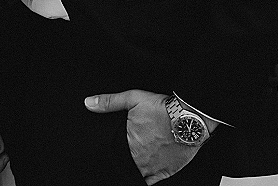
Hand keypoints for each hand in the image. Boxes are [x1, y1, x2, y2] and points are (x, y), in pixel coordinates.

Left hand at [85, 89, 199, 184]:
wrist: (189, 118)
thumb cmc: (162, 108)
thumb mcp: (132, 99)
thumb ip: (109, 102)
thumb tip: (89, 103)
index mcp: (129, 143)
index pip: (115, 154)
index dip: (114, 152)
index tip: (115, 149)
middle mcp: (139, 159)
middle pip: (126, 165)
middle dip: (125, 159)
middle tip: (129, 151)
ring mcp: (153, 168)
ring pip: (138, 174)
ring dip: (136, 168)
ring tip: (137, 160)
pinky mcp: (166, 172)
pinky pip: (151, 182)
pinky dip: (147, 178)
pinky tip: (146, 172)